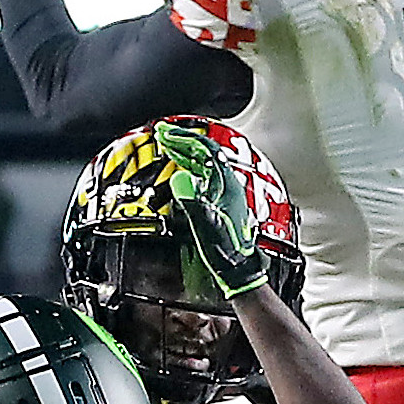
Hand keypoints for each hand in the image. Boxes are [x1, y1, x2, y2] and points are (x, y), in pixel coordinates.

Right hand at [151, 121, 266, 298]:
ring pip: (205, 165)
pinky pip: (206, 178)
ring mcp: (227, 194)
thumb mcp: (204, 224)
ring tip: (169, 147)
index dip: (184, 139)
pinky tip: (183, 173)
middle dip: (182, 142)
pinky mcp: (224, 204)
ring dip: (186, 154)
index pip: (206, 150)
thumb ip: (191, 200)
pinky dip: (191, 169)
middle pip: (206, 154)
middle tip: (163, 135)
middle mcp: (230, 186)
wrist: (240, 270)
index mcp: (227, 185)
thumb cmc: (227, 250)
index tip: (166, 133)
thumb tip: (179, 179)